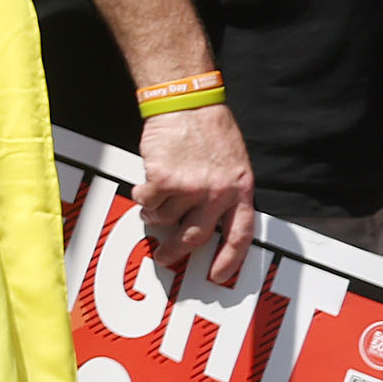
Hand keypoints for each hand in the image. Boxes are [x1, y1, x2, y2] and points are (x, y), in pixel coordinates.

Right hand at [137, 102, 256, 288]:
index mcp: (240, 190)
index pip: (240, 235)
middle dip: (175, 252)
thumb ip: (223, 192)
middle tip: (163, 257)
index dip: (228, 259)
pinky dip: (142, 195)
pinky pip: (146, 201)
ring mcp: (190, 189)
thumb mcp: (233, 164)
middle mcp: (217, 194)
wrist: (188, 105)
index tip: (217, 276)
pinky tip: (147, 182)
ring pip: (164, 219)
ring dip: (154, 213)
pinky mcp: (164, 181)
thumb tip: (204, 219)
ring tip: (154, 199)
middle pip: (195, 237)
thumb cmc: (210, 130)